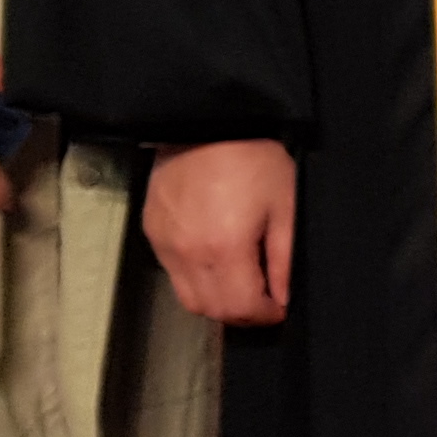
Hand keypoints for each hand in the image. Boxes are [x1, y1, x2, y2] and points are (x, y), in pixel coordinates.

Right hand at [147, 139, 298, 323]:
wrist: (206, 121)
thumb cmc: (251, 156)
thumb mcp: (284, 205)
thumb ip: (284, 259)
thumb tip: (285, 296)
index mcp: (224, 248)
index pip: (241, 308)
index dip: (266, 315)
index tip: (279, 306)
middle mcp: (188, 253)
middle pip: (211, 311)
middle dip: (241, 313)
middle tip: (263, 298)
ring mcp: (164, 243)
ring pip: (188, 298)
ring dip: (216, 300)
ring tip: (241, 281)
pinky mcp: (152, 231)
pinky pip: (173, 272)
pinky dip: (195, 277)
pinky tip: (215, 259)